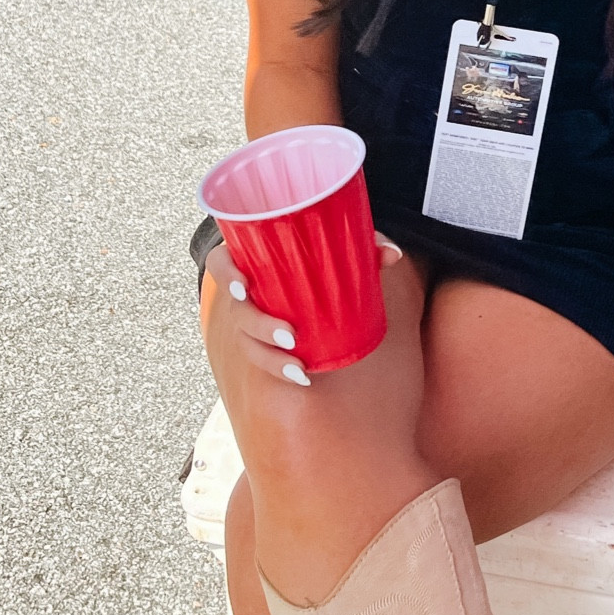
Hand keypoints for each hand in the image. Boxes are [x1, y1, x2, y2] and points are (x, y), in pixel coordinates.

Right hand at [202, 231, 404, 388]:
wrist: (316, 262)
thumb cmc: (318, 243)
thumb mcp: (339, 238)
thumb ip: (364, 242)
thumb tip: (392, 254)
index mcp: (250, 255)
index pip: (221, 261)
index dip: (225, 274)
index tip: (244, 287)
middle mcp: (245, 288)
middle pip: (236, 311)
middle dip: (258, 327)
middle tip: (290, 335)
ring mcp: (252, 315)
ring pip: (247, 340)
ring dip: (269, 358)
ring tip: (298, 367)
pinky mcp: (265, 337)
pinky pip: (264, 356)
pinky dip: (280, 368)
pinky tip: (303, 376)